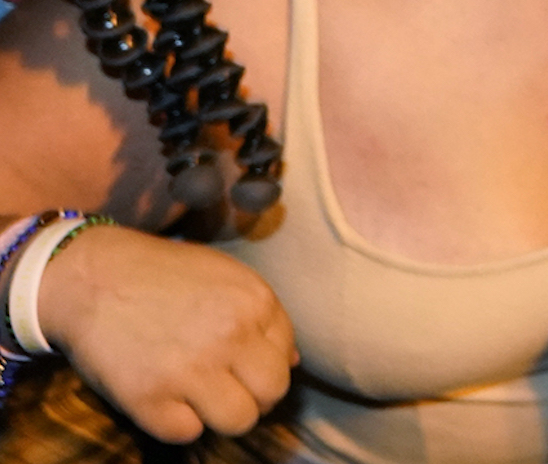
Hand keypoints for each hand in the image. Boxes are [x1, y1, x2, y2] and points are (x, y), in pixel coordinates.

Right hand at [39, 226, 297, 442]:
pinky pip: (186, 433)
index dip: (262, 365)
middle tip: (225, 387)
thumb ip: (264, 317)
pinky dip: (176, 422)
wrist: (90, 277)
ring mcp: (189, 369)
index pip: (286, 358)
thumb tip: (293, 362)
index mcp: (254, 302)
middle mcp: (229, 336)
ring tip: (196, 395)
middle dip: (254, 396)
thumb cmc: (161, 276)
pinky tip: (163, 397)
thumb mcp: (224, 277)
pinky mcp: (149, 397)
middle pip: (272, 394)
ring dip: (219, 414)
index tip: (237, 362)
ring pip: (238, 421)